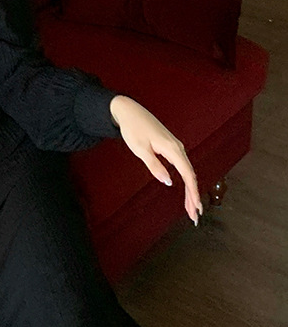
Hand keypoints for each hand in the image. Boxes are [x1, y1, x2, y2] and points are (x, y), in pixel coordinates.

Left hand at [110, 95, 202, 224]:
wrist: (129, 110)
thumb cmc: (133, 128)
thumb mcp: (140, 149)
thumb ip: (154, 166)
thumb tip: (168, 182)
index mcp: (172, 149)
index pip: (188, 175)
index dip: (193, 193)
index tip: (196, 208)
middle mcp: (178, 147)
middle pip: (190, 176)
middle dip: (193, 196)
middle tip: (195, 216)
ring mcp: (175, 146)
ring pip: (187, 171)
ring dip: (190, 190)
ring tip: (191, 207)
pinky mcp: (171, 146)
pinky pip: (182, 166)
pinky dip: (186, 180)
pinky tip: (186, 189)